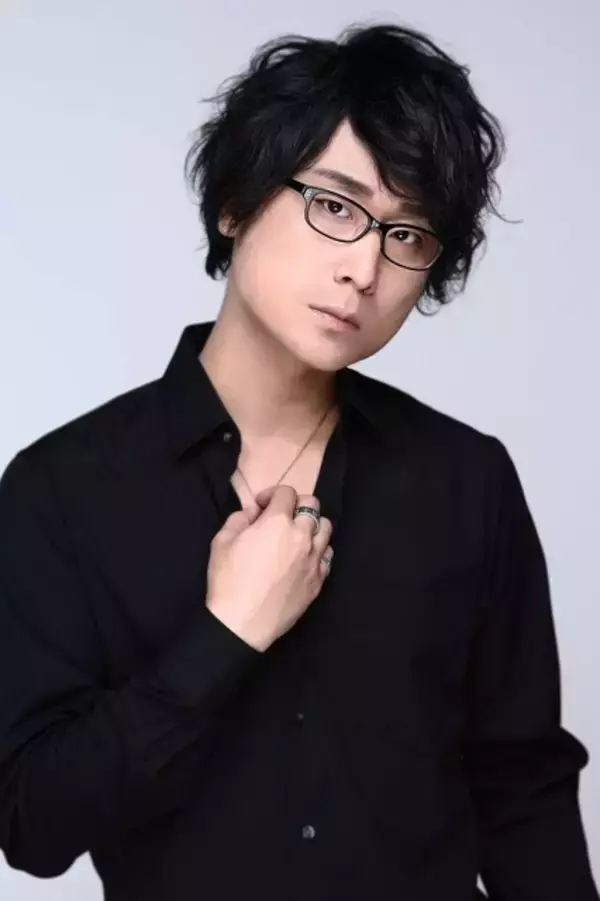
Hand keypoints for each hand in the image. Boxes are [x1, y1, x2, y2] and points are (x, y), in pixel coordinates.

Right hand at [205, 485, 332, 651]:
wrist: (242, 623)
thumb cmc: (228, 581)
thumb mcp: (221, 542)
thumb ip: (239, 518)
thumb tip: (253, 513)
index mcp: (278, 522)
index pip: (287, 492)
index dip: (272, 494)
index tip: (261, 507)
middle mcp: (302, 536)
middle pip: (313, 505)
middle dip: (296, 505)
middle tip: (281, 517)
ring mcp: (314, 559)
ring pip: (326, 528)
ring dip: (312, 526)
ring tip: (296, 537)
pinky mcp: (319, 580)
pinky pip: (328, 555)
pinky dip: (318, 550)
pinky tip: (303, 558)